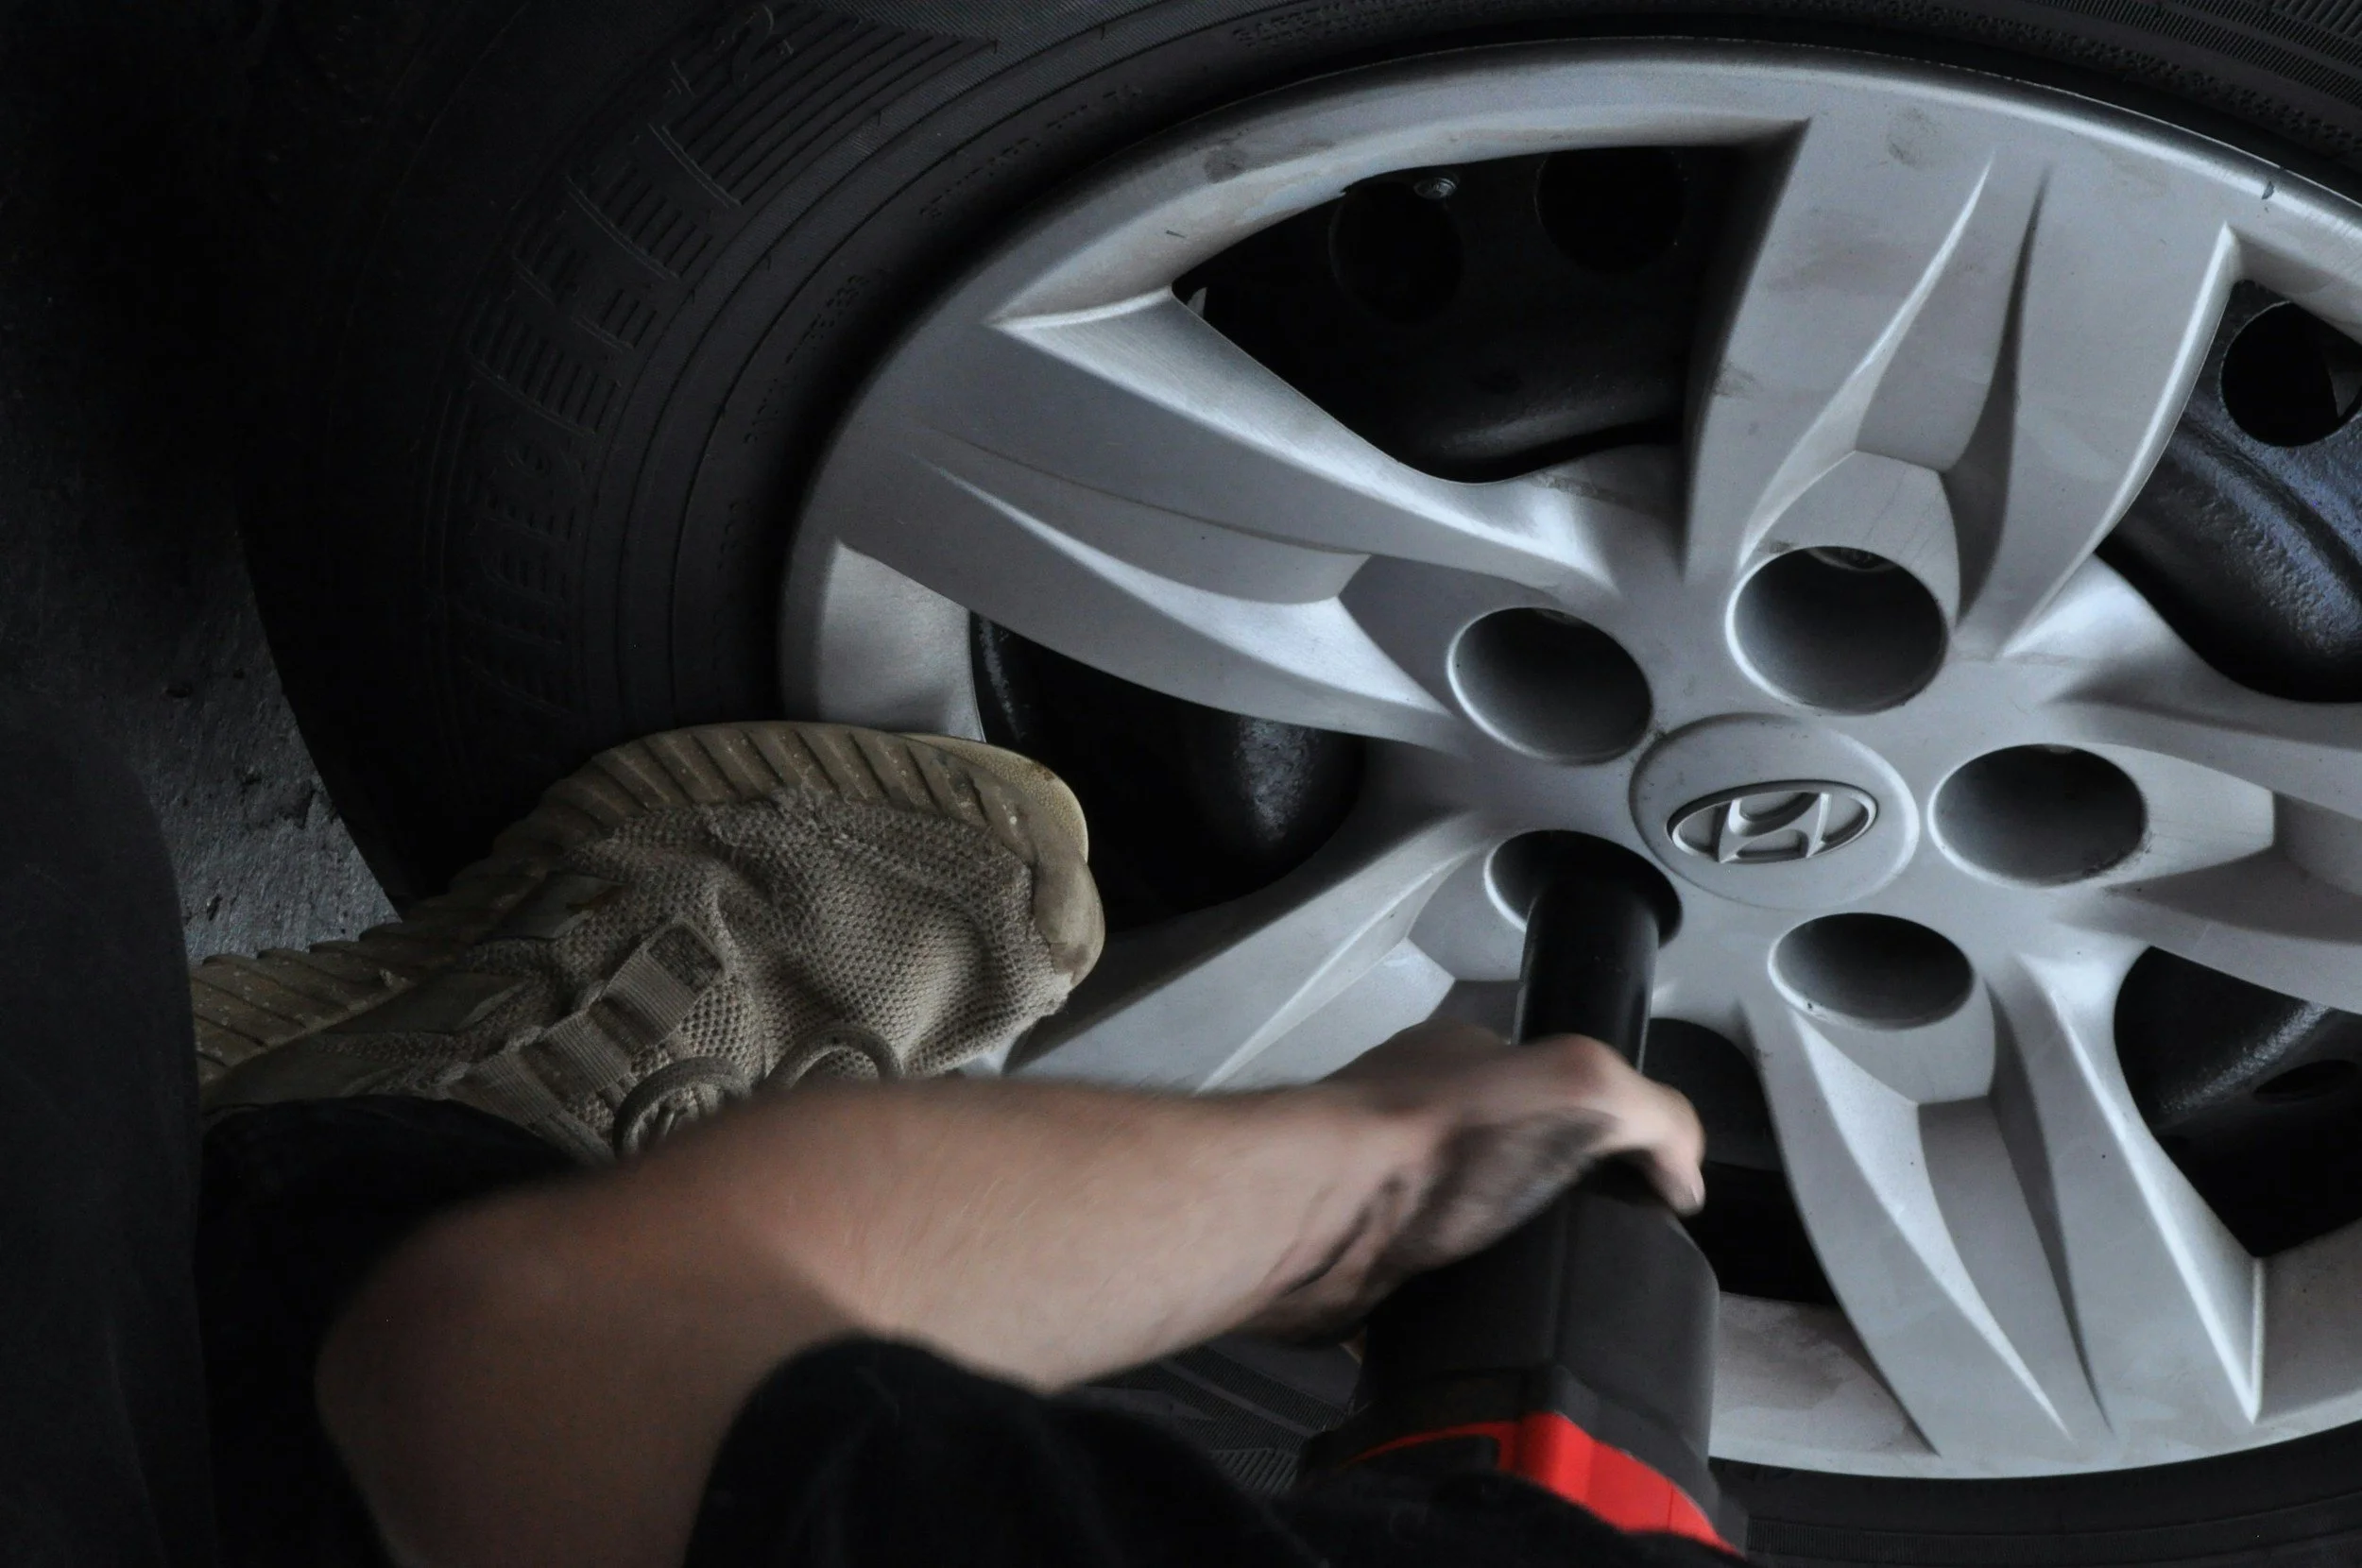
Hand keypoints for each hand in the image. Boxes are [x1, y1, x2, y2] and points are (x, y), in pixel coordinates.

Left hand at [1243, 1019, 1704, 1337]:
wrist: (1320, 1217)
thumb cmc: (1442, 1136)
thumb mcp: (1581, 1083)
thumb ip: (1652, 1114)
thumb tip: (1685, 1181)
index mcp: (1459, 1058)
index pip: (1549, 1083)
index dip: (1601, 1131)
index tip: (1638, 1195)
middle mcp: (1410, 1113)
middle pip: (1504, 1159)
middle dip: (1549, 1205)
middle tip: (1600, 1260)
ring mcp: (1377, 1187)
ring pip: (1462, 1228)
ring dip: (1502, 1265)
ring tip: (1556, 1308)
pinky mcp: (1356, 1260)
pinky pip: (1420, 1294)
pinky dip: (1452, 1316)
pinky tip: (1489, 1338)